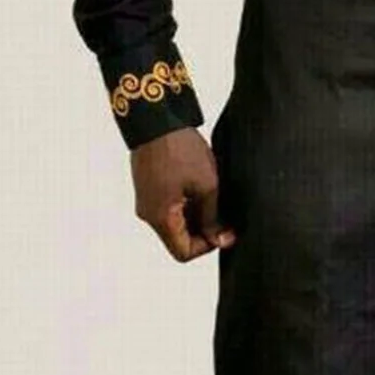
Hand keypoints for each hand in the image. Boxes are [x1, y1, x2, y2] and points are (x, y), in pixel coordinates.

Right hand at [130, 127, 236, 261]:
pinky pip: (169, 208)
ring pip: (175, 223)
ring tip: (215, 197)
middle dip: (204, 231)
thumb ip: (212, 217)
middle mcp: (149, 215)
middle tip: (226, 214)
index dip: (208, 246)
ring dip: (196, 217)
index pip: (183, 253)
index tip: (226, 230)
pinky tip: (202, 188)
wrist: (157, 121)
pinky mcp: (149, 188)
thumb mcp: (206, 185)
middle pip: (178, 240)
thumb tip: (219, 240)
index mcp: (161, 218)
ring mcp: (147, 201)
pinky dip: (187, 205)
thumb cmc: (181, 151)